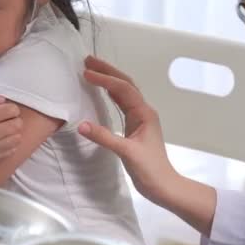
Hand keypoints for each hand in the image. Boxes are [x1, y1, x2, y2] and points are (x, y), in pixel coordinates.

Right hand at [0, 92, 22, 170]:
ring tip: (4, 130)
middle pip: (17, 124)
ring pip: (18, 138)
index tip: (5, 110)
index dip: (12, 108)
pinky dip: (10, 144)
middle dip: (15, 119)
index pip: (10, 110)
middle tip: (7, 120)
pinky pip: (13, 150)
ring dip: (14, 132)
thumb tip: (3, 100)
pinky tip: (1, 140)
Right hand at [78, 56, 179, 204]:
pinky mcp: (135, 127)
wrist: (163, 185)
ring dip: (109, 80)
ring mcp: (140, 118)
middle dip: (108, 71)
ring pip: (124, 92)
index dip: (105, 79)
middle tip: (88, 60)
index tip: (86, 72)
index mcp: (144, 113)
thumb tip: (81, 124)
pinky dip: (111, 94)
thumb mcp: (126, 153)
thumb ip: (104, 137)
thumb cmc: (149, 169)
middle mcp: (143, 111)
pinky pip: (122, 104)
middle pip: (125, 84)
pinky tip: (103, 91)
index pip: (123, 89)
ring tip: (92, 70)